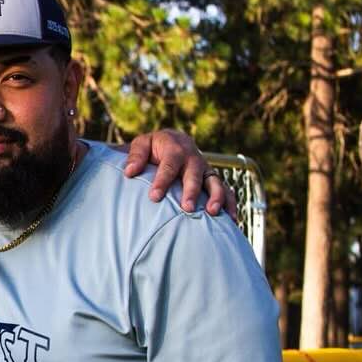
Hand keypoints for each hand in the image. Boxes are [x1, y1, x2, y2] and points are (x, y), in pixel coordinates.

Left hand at [122, 129, 237, 218]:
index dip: (162, 181)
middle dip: (192, 191)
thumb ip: (136, 156)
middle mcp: (193, 158)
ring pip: (215, 181)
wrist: (172, 142)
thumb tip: (130, 172)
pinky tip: (232, 220)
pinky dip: (230, 203)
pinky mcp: (212, 179)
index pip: (169, 165)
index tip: (154, 197)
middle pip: (195, 174)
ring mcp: (205, 169)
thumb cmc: (153, 147)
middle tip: (187, 208)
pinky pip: (226, 190)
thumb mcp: (142, 144)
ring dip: (216, 197)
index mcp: (175, 148)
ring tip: (212, 213)